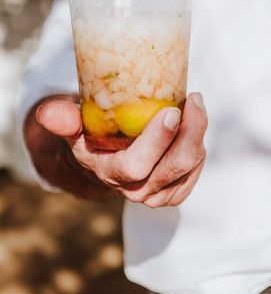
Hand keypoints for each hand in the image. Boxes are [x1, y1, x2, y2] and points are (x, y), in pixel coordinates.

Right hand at [36, 92, 207, 206]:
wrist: (104, 161)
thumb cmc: (90, 136)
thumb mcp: (72, 126)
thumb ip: (62, 119)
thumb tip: (49, 113)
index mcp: (110, 174)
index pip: (137, 165)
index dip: (157, 140)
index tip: (171, 111)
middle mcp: (136, 190)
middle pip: (176, 164)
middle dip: (191, 129)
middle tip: (194, 99)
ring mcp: (159, 194)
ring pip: (191, 163)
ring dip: (197, 132)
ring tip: (193, 104)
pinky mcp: (176, 192)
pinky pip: (197, 167)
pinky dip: (199, 143)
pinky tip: (192, 125)